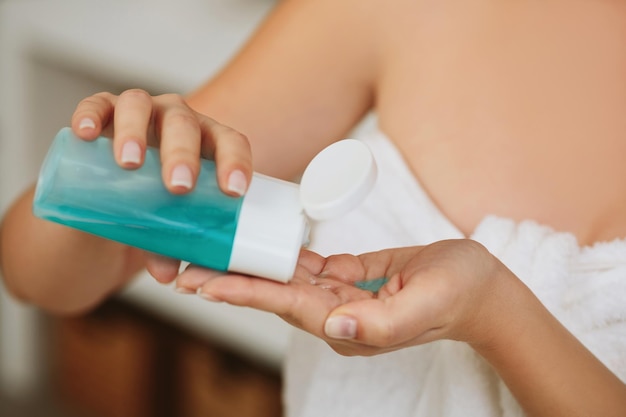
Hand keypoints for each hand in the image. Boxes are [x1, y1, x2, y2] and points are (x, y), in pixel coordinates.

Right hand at [71, 89, 253, 281]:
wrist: (111, 197)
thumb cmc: (154, 206)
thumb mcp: (167, 228)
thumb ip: (171, 249)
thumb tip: (170, 275)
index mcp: (208, 143)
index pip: (231, 143)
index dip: (235, 163)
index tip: (234, 191)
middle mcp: (177, 120)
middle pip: (185, 124)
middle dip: (183, 154)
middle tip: (179, 187)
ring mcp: (140, 112)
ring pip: (140, 105)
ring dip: (136, 131)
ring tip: (130, 163)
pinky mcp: (102, 113)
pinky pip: (96, 104)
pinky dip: (90, 114)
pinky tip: (86, 132)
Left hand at [174, 239, 508, 355]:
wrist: (481, 290)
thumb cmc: (459, 294)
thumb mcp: (426, 305)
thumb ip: (381, 324)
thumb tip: (335, 327)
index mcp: (349, 324)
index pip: (283, 304)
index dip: (242, 292)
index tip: (202, 282)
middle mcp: (337, 314)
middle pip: (271, 294)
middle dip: (228, 281)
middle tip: (182, 268)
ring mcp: (341, 297)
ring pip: (282, 279)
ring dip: (245, 267)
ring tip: (207, 253)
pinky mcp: (349, 279)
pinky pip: (306, 267)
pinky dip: (277, 255)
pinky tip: (254, 245)